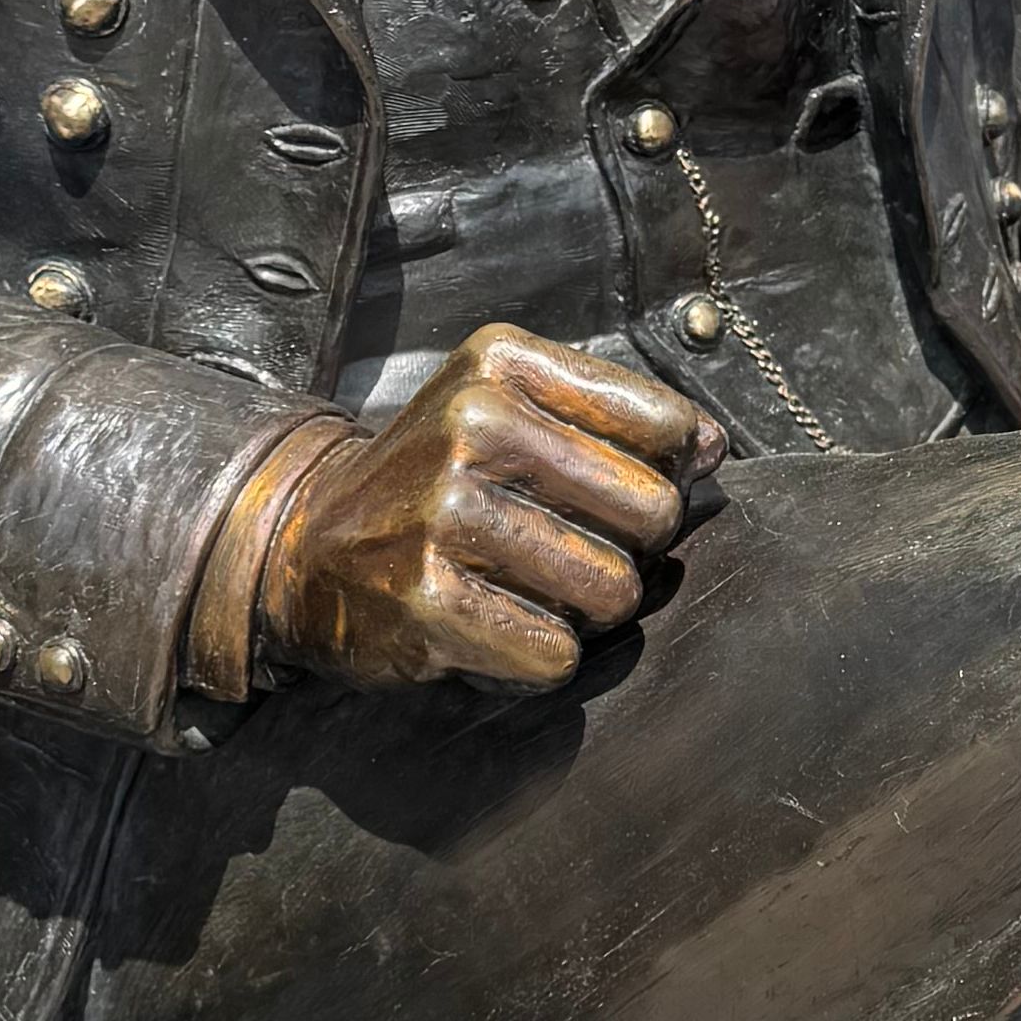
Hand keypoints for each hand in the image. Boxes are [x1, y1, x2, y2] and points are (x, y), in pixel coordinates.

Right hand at [261, 328, 718, 689]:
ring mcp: (445, 513)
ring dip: (590, 608)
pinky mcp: (426, 600)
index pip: (667, 424)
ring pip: (615, 591)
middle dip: (634, 549)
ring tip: (534, 588)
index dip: (664, 471)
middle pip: (653, 513)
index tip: (615, 486)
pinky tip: (495, 625)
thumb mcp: (513, 412)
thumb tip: (713, 450)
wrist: (308, 542)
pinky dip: (542, 654)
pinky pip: (556, 653)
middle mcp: (472, 425)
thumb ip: (619, 421)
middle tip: (575, 549)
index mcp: (502, 365)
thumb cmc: (437, 477)